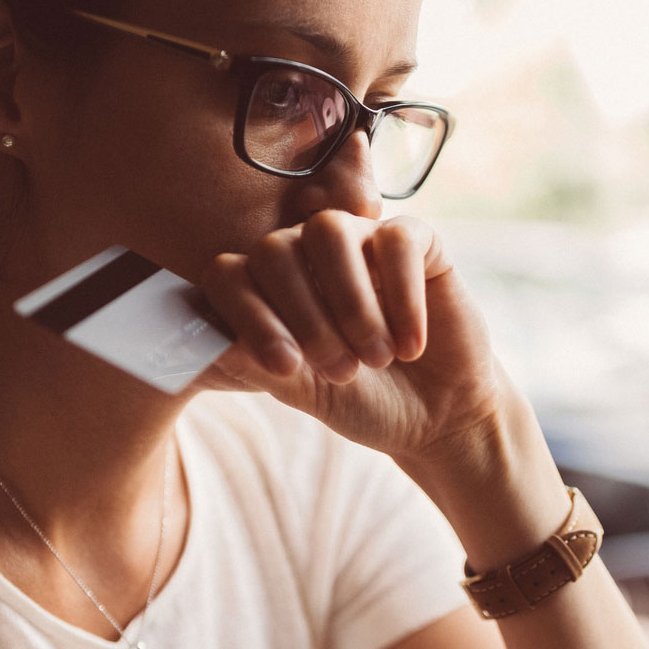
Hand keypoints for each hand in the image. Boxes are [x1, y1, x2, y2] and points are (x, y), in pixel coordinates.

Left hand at [188, 211, 514, 466]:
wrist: (436, 416)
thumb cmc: (362, 400)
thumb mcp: (304, 392)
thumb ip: (257, 365)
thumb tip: (212, 342)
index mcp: (266, 288)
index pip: (229, 274)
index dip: (248, 315)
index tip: (284, 366)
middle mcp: (304, 254)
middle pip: (275, 249)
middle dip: (304, 316)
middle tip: (340, 371)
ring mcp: (359, 241)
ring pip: (329, 232)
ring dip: (350, 302)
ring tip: (374, 358)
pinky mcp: (415, 242)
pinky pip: (396, 240)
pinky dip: (402, 297)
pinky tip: (411, 345)